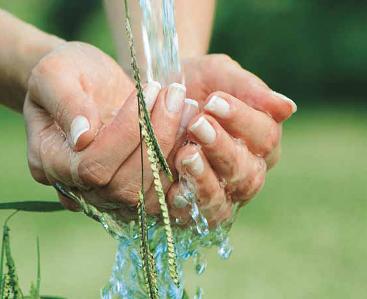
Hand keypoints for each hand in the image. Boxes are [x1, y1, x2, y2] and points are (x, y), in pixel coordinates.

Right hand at [24, 42, 188, 213]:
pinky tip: (191, 129)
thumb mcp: (56, 75)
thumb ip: (65, 104)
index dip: (126, 131)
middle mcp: (79, 188)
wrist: (83, 83)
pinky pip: (162, 192)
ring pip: (148, 193)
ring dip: (174, 149)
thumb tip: (83, 137)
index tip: (150, 90)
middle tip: (176, 96)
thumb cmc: (67, 75)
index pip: (93, 165)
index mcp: (52, 163)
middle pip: (125, 185)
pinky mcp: (134, 189)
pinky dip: (181, 163)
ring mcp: (108, 194)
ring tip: (188, 107)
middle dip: (157, 138)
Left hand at [161, 55, 296, 225]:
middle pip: (247, 172)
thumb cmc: (196, 85)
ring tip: (186, 154)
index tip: (214, 101)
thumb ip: (249, 89)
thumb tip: (288, 108)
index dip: (242, 120)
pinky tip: (174, 187)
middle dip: (222, 148)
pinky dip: (187, 203)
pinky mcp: (194, 209)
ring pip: (223, 198)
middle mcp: (246, 172)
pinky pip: (195, 216)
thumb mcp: (219, 76)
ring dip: (205, 178)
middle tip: (197, 124)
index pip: (265, 136)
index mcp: (261, 140)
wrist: (160, 96)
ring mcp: (221, 194)